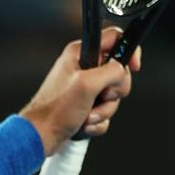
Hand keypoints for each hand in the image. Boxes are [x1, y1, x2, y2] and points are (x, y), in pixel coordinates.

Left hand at [20, 27, 142, 155]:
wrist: (41, 135)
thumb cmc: (55, 109)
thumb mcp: (88, 84)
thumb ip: (112, 72)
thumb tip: (122, 70)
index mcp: (80, 53)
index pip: (114, 39)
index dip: (128, 51)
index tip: (133, 67)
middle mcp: (82, 67)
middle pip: (118, 73)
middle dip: (113, 92)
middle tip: (101, 96)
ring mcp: (84, 87)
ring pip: (112, 96)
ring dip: (103, 110)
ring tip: (87, 115)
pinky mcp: (85, 104)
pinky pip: (104, 111)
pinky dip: (98, 121)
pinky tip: (84, 123)